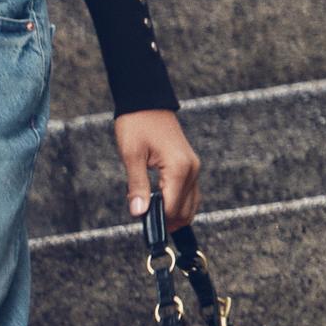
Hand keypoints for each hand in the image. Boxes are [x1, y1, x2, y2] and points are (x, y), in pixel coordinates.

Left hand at [116, 107, 200, 226]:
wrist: (146, 101)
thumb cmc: (137, 123)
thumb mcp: (132, 156)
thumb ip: (137, 187)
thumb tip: (139, 213)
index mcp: (179, 168)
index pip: (172, 208)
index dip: (158, 221)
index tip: (143, 224)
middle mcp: (191, 169)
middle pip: (185, 211)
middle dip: (167, 221)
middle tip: (145, 220)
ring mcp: (193, 167)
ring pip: (190, 204)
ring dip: (173, 213)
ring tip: (152, 214)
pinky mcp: (189, 165)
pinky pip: (189, 192)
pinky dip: (177, 202)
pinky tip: (161, 203)